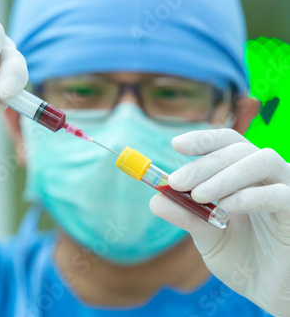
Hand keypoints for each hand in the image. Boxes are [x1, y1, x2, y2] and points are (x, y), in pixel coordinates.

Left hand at [150, 128, 289, 316]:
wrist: (267, 292)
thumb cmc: (242, 259)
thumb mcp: (207, 236)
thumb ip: (186, 216)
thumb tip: (155, 200)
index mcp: (245, 176)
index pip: (227, 144)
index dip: (203, 140)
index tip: (175, 145)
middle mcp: (267, 177)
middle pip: (238, 150)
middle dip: (203, 164)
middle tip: (176, 182)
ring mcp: (286, 191)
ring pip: (262, 161)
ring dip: (225, 175)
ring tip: (197, 195)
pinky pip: (279, 195)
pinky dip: (250, 196)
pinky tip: (226, 207)